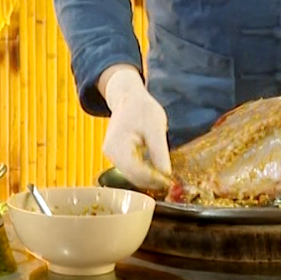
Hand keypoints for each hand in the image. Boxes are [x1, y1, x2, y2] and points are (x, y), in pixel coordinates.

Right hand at [101, 66, 171, 189]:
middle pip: (132, 176)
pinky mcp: (115, 155)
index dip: (154, 179)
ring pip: (131, 175)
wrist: (128, 98)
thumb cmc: (141, 109)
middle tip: (170, 181)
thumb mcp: (155, 128)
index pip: (136, 171)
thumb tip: (166, 174)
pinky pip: (129, 169)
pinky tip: (154, 168)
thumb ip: (159, 152)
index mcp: (118, 145)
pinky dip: (142, 171)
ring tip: (164, 175)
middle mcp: (110, 153)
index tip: (170, 181)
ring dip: (147, 177)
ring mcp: (111, 154)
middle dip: (152, 180)